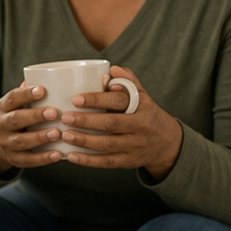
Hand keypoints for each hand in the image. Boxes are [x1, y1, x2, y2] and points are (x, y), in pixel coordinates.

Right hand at [0, 84, 66, 175]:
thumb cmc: (16, 116)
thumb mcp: (17, 104)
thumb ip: (30, 93)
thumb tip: (52, 76)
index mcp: (4, 107)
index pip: (12, 98)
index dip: (25, 94)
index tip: (42, 90)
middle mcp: (1, 125)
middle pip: (15, 119)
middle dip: (34, 116)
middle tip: (54, 112)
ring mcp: (6, 143)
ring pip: (21, 141)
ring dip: (39, 137)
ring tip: (57, 133)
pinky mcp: (13, 159)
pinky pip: (27, 160)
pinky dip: (42, 159)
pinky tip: (57, 154)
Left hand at [58, 66, 182, 178]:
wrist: (166, 142)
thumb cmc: (144, 113)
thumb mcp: (142, 95)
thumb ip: (128, 80)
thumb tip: (112, 68)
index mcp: (142, 106)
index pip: (119, 101)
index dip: (97, 100)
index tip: (76, 99)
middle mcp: (140, 126)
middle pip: (111, 123)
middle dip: (86, 121)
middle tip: (65, 117)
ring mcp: (135, 146)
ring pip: (107, 144)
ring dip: (84, 141)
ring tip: (65, 135)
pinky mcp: (129, 161)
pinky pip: (107, 162)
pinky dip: (88, 160)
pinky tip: (71, 155)